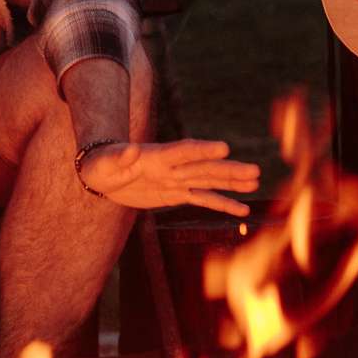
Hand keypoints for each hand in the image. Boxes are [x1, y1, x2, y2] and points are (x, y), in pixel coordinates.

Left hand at [79, 140, 260, 215]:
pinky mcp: (177, 194)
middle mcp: (173, 166)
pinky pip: (203, 198)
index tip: (224, 148)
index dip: (202, 150)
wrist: (103, 175)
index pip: (183, 152)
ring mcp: (177, 179)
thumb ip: (119, 156)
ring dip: (233, 183)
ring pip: (210, 181)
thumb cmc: (101, 165)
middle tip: (255, 171)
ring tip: (256, 182)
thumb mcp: (104, 162)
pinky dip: (223, 203)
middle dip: (229, 170)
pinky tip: (241, 209)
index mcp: (157, 156)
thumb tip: (130, 150)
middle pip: (205, 167)